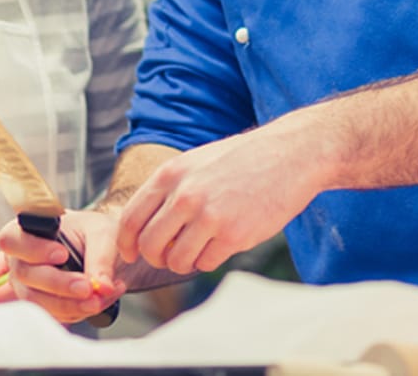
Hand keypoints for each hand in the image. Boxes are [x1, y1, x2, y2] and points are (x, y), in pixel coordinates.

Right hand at [0, 209, 124, 323]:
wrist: (106, 251)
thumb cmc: (95, 233)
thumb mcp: (103, 234)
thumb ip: (101, 258)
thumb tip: (102, 287)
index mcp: (29, 230)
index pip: (12, 239)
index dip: (33, 249)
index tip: (62, 255)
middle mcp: (21, 259)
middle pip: (25, 275)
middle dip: (58, 284)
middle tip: (87, 287)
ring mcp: (26, 284)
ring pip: (37, 300)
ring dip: (70, 304)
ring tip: (98, 298)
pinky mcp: (41, 304)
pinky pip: (52, 314)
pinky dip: (77, 311)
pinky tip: (99, 301)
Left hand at [116, 127, 320, 275]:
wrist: (291, 154)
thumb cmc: (244, 159)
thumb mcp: (197, 162)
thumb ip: (170, 190)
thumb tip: (146, 228)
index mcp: (171, 174)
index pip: (130, 219)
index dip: (126, 244)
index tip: (133, 253)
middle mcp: (185, 195)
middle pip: (150, 245)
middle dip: (157, 257)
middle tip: (171, 255)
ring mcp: (209, 215)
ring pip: (177, 260)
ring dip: (185, 261)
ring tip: (201, 248)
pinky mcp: (234, 234)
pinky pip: (206, 263)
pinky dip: (210, 259)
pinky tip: (224, 243)